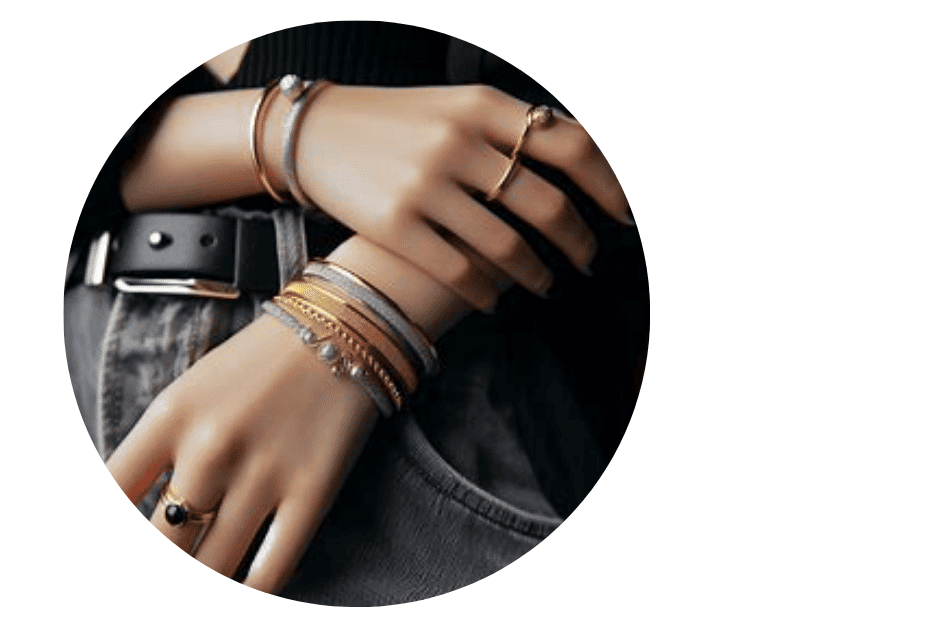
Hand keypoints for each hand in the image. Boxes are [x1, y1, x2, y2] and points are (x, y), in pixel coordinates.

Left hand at [106, 313, 377, 592]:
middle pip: (163, 542)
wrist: (342, 327)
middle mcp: (210, 447)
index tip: (110, 552)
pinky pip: (272, 568)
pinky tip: (243, 592)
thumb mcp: (191, 392)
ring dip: (203, 581)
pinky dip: (252, 591)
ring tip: (202, 580)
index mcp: (171, 415)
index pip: (113, 491)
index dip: (105, 532)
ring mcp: (263, 472)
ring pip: (213, 566)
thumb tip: (137, 518)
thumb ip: (159, 451)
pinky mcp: (311, 491)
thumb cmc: (258, 364)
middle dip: (159, 567)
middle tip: (169, 566)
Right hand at [283, 84, 631, 311]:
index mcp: (481, 106)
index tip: (626, 217)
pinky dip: (489, 292)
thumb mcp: (453, 106)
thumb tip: (580, 156)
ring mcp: (424, 184)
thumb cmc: (393, 123)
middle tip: (589, 260)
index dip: (610, 187)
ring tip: (545, 284)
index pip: (572, 147)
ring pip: (508, 246)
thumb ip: (510, 128)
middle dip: (579, 241)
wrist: (313, 132)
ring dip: (539, 274)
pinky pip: (460, 271)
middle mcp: (458, 142)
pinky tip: (496, 299)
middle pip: (548, 204)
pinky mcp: (394, 225)